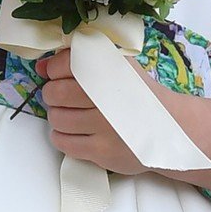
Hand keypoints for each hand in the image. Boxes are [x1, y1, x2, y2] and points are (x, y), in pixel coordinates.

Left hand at [38, 49, 146, 175]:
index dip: (54, 70)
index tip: (59, 75)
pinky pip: (64, 143)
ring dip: (57, 115)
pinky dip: (60, 135)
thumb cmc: (137, 93)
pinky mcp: (102, 151)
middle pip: (56, 93)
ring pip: (57, 119)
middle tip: (62, 96)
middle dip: (52, 93)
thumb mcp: (116, 66)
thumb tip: (41, 66)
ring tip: (70, 113)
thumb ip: (79, 60)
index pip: (64, 65)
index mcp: (110, 68)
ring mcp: (104, 126)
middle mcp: (107, 96)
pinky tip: (73, 130)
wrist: (169, 126)